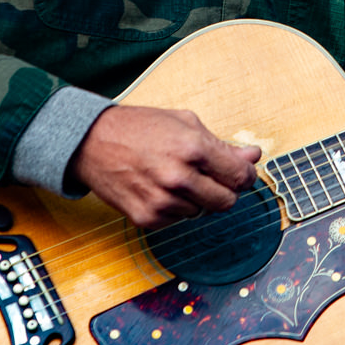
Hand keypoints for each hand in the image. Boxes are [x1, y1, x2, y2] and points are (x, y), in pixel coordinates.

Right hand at [70, 105, 261, 230]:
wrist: (92, 142)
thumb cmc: (139, 127)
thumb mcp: (185, 123)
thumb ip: (222, 145)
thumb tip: (252, 157)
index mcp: (193, 148)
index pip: (240, 177)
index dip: (245, 175)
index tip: (239, 173)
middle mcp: (179, 178)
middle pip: (227, 202)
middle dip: (224, 190)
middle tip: (209, 177)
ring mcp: (163, 201)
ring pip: (201, 212)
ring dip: (196, 199)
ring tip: (174, 176)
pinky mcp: (147, 218)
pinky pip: (177, 221)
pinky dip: (174, 208)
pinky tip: (159, 188)